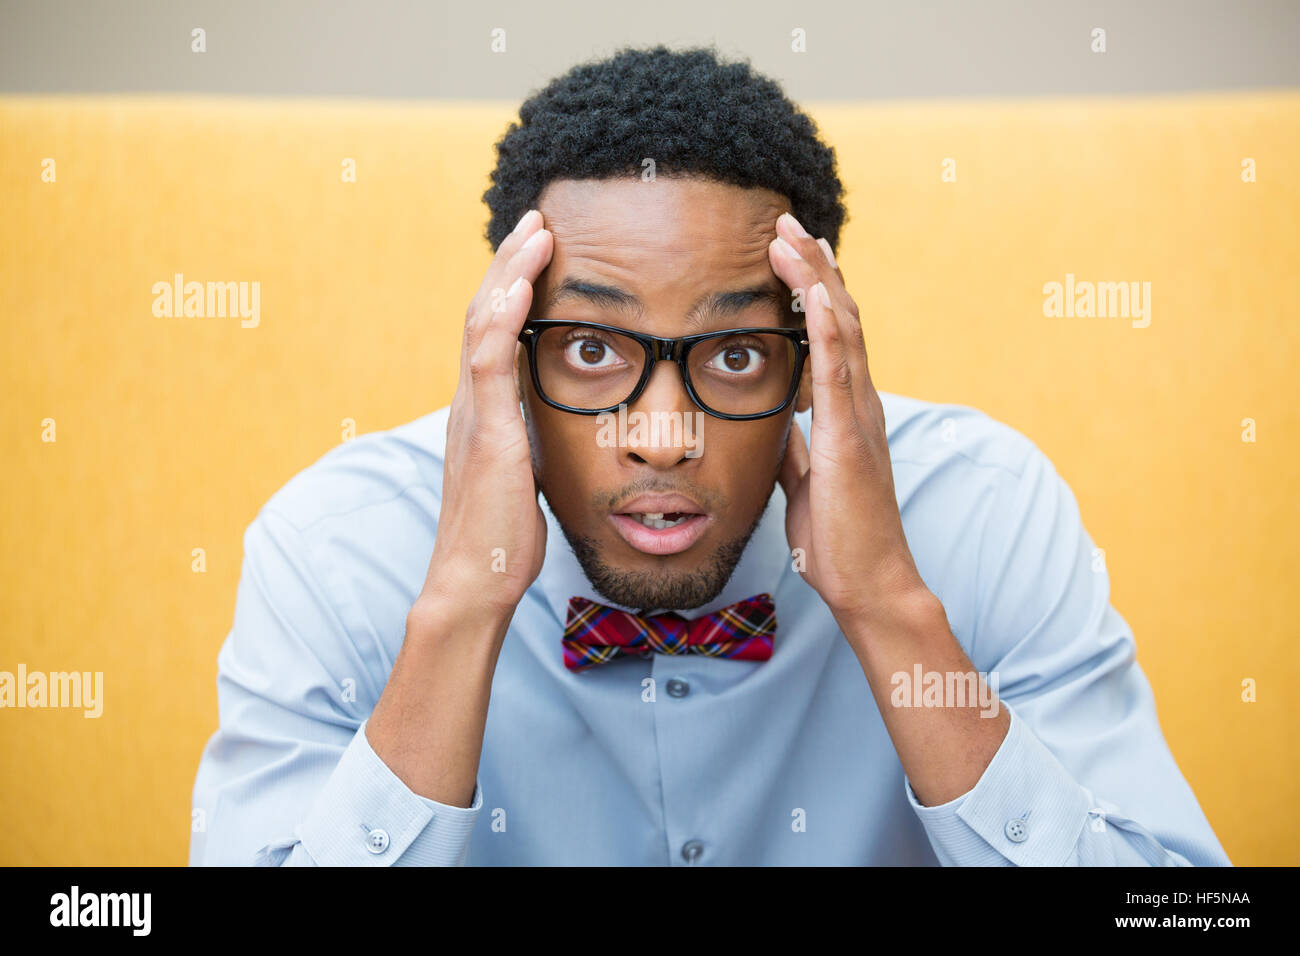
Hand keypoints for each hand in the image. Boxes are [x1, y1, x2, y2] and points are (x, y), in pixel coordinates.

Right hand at [416, 210, 552, 622]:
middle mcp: (470, 402)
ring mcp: (474, 412)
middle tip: (537, 220)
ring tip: (537, 228)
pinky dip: (506, 308)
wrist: (474, 581)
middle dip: (511, 262)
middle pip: (483, 312)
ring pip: (483, 320)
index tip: (537, 253)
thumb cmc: (501, 538)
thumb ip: (528, 443)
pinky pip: (490, 354)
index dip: (512, 289)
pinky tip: (526, 275)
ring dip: (510, 269)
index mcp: (481, 412)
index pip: (492, 333)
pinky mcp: (487, 429)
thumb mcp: (521, 476)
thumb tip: (548, 431)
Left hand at [768, 212, 930, 626]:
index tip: (790, 250)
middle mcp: (860, 401)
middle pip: (839, 315)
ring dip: (815, 279)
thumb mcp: (805, 478)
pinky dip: (826, 327)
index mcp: (847, 409)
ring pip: (841, 330)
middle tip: (786, 221)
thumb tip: (777, 421)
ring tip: (791, 236)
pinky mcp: (850, 438)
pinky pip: (838, 372)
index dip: (812, 288)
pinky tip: (811, 293)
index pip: (832, 333)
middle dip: (812, 266)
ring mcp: (859, 416)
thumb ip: (795, 443)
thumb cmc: (840, 534)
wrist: (869, 581)